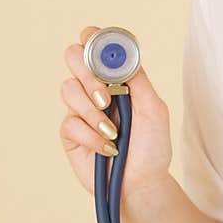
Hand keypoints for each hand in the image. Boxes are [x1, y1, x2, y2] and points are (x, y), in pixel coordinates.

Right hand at [60, 25, 172, 201]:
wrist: (142, 184)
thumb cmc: (152, 147)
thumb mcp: (154, 110)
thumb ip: (139, 81)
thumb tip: (121, 56)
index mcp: (117, 78)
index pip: (97, 47)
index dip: (92, 38)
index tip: (93, 38)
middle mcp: (95, 88)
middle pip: (73, 57)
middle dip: (88, 74)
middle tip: (106, 98)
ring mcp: (80, 109)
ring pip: (68, 89)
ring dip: (92, 111)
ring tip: (114, 132)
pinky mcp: (70, 133)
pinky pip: (70, 123)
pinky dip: (92, 136)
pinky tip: (108, 149)